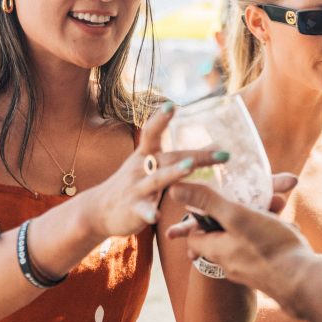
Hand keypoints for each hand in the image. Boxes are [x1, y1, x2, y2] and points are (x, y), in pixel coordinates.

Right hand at [86, 104, 225, 237]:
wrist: (99, 210)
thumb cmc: (131, 185)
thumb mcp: (146, 165)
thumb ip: (172, 157)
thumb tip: (210, 147)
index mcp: (144, 155)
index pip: (151, 132)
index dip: (160, 118)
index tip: (172, 104)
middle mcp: (140, 168)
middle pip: (169, 158)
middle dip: (196, 156)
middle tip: (223, 154)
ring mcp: (136, 189)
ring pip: (157, 180)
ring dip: (173, 173)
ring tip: (189, 168)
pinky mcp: (132, 210)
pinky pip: (143, 211)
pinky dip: (149, 213)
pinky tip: (157, 216)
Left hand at [166, 179, 314, 302]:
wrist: (305, 284)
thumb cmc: (269, 248)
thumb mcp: (236, 217)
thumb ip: (207, 202)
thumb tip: (174, 189)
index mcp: (215, 251)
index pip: (194, 235)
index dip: (199, 217)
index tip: (213, 201)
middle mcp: (229, 265)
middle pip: (223, 235)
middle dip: (237, 215)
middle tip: (257, 201)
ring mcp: (250, 272)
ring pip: (246, 241)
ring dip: (260, 222)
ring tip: (278, 209)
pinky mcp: (269, 274)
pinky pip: (264, 250)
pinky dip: (273, 235)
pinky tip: (289, 229)